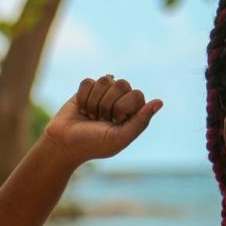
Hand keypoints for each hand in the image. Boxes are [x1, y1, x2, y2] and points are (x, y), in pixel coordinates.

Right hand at [41, 74, 162, 163]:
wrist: (65, 144)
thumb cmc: (95, 144)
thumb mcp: (120, 137)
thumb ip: (141, 121)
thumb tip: (159, 102)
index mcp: (134, 112)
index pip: (137, 95)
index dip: (123, 108)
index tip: (115, 122)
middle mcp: (122, 99)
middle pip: (122, 84)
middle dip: (108, 104)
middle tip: (101, 120)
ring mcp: (105, 93)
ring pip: (105, 81)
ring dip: (94, 102)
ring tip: (91, 116)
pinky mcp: (87, 89)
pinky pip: (89, 81)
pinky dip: (83, 97)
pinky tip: (82, 109)